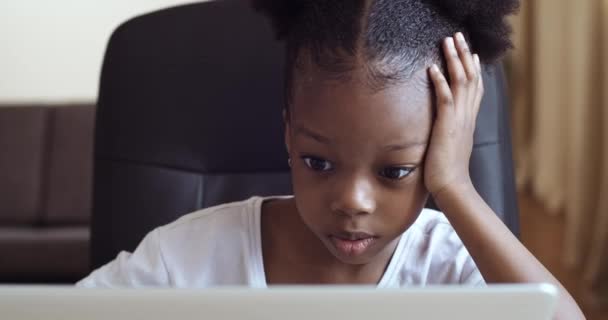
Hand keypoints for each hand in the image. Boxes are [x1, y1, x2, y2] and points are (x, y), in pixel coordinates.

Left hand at [424, 32, 483, 196]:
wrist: (452, 186)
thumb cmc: (448, 171)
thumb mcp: (451, 145)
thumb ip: (451, 132)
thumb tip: (446, 130)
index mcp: (468, 120)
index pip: (475, 89)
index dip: (474, 69)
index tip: (472, 53)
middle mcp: (467, 116)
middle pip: (470, 78)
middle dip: (464, 55)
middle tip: (459, 36)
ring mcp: (459, 120)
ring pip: (461, 82)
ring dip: (454, 59)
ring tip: (448, 41)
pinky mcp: (447, 126)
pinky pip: (445, 98)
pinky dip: (440, 81)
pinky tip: (433, 68)